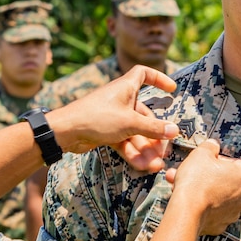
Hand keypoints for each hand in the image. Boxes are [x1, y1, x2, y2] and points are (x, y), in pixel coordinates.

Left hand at [46, 65, 178, 162]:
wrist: (65, 132)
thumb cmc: (97, 118)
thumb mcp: (130, 123)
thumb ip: (153, 128)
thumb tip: (175, 130)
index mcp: (126, 88)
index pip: (144, 74)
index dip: (158, 78)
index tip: (171, 89)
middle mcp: (121, 100)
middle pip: (145, 114)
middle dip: (155, 134)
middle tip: (164, 151)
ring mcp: (113, 116)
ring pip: (135, 132)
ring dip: (145, 148)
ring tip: (155, 165)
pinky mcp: (106, 131)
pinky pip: (125, 140)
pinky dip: (132, 152)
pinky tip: (142, 166)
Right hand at [165, 139, 240, 235]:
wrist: (186, 211)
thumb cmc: (196, 180)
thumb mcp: (201, 153)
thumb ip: (210, 146)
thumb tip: (212, 145)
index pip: (233, 162)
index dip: (216, 161)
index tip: (204, 163)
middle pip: (225, 180)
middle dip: (207, 176)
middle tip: (190, 173)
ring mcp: (234, 212)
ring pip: (218, 196)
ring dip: (203, 190)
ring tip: (182, 186)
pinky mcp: (221, 225)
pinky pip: (213, 211)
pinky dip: (203, 206)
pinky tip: (189, 201)